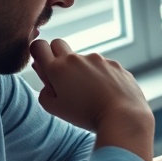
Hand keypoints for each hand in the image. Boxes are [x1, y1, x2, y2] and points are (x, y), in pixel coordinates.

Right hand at [30, 39, 153, 160]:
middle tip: (64, 79)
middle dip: (57, 56)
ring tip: (91, 93)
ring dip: (82, 70)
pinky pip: (102, 66)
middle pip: (58, 44)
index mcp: (58, 68)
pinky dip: (101, 75)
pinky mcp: (114, 64)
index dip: (38, 54)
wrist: (123, 116)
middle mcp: (77, 59)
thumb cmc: (86, 115)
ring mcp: (98, 59)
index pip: (38, 46)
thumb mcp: (55, 109)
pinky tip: (106, 93)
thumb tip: (47, 81)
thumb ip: (44, 92)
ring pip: (83, 59)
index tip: (44, 67)